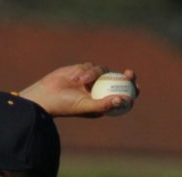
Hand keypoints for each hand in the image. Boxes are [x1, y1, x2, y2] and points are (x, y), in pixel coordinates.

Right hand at [20, 63, 137, 118]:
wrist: (46, 95)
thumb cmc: (65, 105)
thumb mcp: (86, 106)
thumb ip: (104, 104)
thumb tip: (123, 100)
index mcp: (101, 105)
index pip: (122, 98)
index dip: (131, 91)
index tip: (135, 86)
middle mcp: (99, 93)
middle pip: (119, 81)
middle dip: (126, 77)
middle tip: (129, 73)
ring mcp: (92, 81)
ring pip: (103, 71)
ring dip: (93, 74)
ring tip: (79, 81)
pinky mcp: (84, 70)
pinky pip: (92, 65)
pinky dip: (85, 70)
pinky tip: (74, 77)